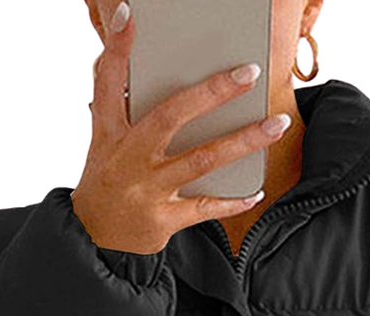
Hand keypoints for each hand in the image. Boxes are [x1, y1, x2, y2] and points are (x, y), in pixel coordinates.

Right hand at [72, 1, 290, 254]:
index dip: (116, 48)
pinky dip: (233, 201)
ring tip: (277, 123)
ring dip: (244, 140)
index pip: (108, 82)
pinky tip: (257, 191)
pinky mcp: (163, 219)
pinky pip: (205, 207)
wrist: (92, 239)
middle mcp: (129, 157)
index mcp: (109, 132)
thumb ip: (126, 113)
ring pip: (202, 159)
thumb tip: (162, 82)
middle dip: (212, 92)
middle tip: (248, 72)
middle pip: (171, 115)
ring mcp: (147, 189)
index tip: (128, 14)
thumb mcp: (103, 145)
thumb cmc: (107, 183)